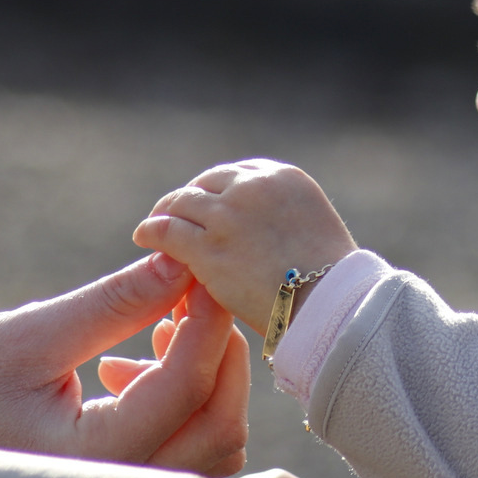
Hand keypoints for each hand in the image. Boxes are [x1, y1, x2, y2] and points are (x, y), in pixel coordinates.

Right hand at [0, 254, 247, 475]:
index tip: (204, 274)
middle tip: (190, 297)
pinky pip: (187, 458)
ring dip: (203, 382)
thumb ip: (113, 302)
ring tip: (157, 332)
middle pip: (218, 425)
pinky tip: (130, 368)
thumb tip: (179, 262)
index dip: (209, 319)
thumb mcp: (28, 334)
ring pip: (213, 447)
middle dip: (220, 351)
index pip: (185, 385)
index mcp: (85, 459)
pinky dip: (185, 409)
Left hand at [133, 159, 357, 332]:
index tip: (207, 205)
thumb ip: (282, 220)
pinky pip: (166, 231)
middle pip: (206, 183)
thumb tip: (262, 232)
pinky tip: (145, 239)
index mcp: (284, 177)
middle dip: (189, 199)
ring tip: (154, 227)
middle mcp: (254, 186)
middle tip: (174, 215)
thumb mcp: (312, 229)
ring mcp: (229, 215)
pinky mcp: (208, 246)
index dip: (215, 190)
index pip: (236, 174)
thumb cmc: (330, 281)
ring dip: (165, 213)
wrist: (332, 304)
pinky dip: (151, 232)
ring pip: (182, 204)